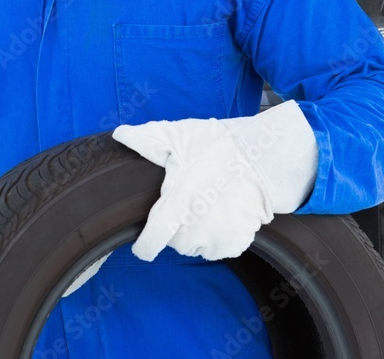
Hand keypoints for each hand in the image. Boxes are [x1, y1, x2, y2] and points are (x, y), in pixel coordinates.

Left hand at [112, 100, 317, 261]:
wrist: (264, 156)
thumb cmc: (218, 146)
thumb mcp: (178, 136)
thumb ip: (145, 139)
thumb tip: (119, 134)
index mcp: (175, 207)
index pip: (149, 244)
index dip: (143, 246)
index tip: (142, 244)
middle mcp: (194, 229)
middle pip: (173, 242)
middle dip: (176, 227)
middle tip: (189, 201)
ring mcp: (216, 238)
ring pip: (195, 246)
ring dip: (197, 233)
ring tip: (207, 205)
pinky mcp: (235, 243)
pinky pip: (218, 248)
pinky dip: (218, 237)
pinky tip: (223, 214)